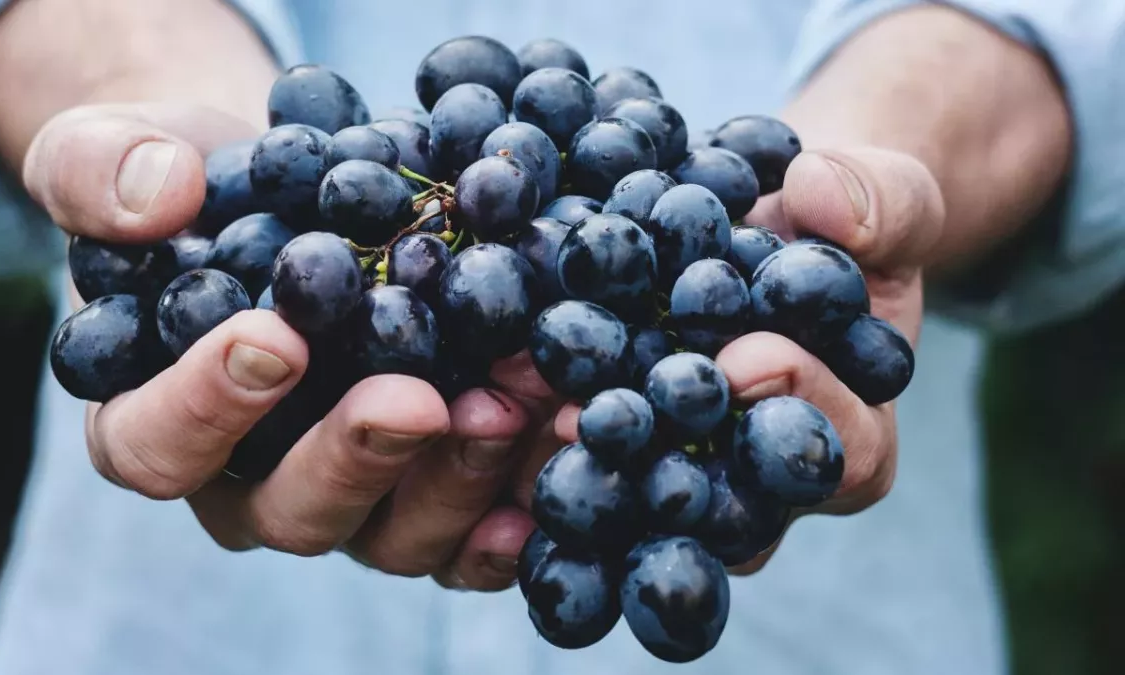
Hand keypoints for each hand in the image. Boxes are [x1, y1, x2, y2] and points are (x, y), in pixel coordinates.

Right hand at [26, 102, 541, 589]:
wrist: (293, 198)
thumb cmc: (194, 189)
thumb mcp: (116, 152)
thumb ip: (101, 172)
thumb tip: (158, 197)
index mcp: (154, 421)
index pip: (156, 446)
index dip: (206, 407)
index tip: (273, 338)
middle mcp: (251, 483)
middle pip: (291, 511)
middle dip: (359, 457)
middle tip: (417, 400)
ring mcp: (350, 497)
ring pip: (394, 533)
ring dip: (459, 477)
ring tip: (516, 402)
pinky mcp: (428, 491)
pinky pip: (471, 531)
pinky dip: (519, 501)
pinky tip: (560, 450)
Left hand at [550, 146, 943, 572]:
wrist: (765, 225)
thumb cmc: (838, 223)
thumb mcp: (885, 197)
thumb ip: (879, 201)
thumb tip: (819, 195)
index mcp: (853, 436)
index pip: (843, 449)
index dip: (802, 405)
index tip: (749, 355)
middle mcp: (763, 482)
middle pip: (725, 501)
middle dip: (665, 456)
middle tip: (601, 415)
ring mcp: (683, 472)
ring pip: (638, 496)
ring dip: (580, 459)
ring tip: (523, 408)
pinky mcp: (615, 447)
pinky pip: (578, 457)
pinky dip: (528, 432)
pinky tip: (480, 399)